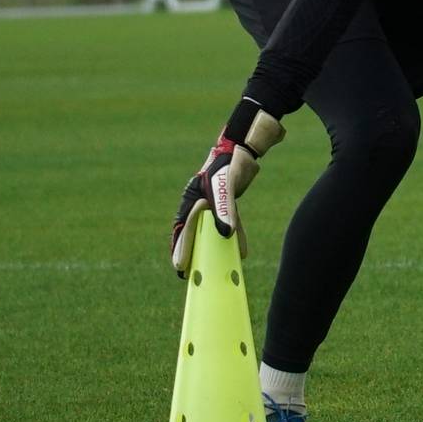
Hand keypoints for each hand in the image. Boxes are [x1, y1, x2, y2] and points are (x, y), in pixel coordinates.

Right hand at [170, 102, 284, 274]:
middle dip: (189, 251)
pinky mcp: (226, 202)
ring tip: (207, 268)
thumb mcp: (226, 188)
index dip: (181, 248)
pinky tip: (239, 252)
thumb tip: (226, 234)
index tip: (179, 266)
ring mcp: (212, 203)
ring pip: (209, 230)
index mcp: (191, 199)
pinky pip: (227, 223)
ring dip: (210, 247)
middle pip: (192, 231)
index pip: (184, 228)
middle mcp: (198, 202)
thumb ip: (225, 210)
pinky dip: (233, 237)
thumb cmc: (229, 164)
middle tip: (186, 272)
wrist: (243, 149)